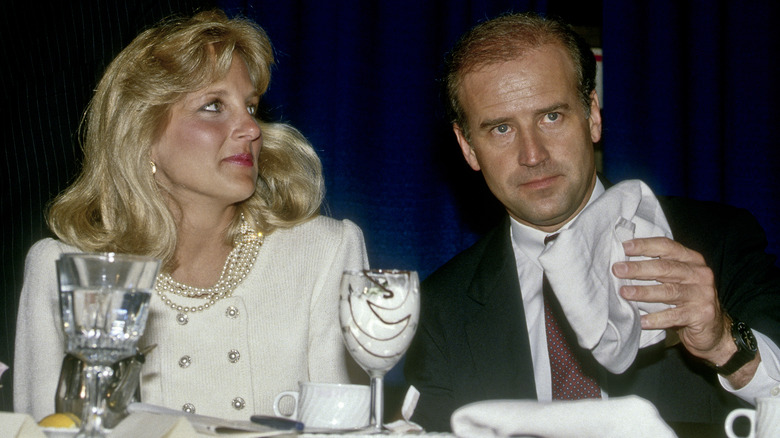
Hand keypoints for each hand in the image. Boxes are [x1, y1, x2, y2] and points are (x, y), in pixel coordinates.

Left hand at [611, 237, 732, 362]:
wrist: (713, 330)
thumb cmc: (687, 300)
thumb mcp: (677, 279)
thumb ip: (659, 269)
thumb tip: (623, 263)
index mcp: (692, 260)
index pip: (667, 246)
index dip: (645, 245)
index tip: (624, 247)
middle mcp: (699, 274)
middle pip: (665, 268)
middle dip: (639, 268)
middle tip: (618, 270)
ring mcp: (702, 294)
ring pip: (669, 291)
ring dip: (643, 291)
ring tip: (624, 292)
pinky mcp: (702, 314)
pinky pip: (674, 316)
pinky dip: (656, 318)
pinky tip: (641, 320)